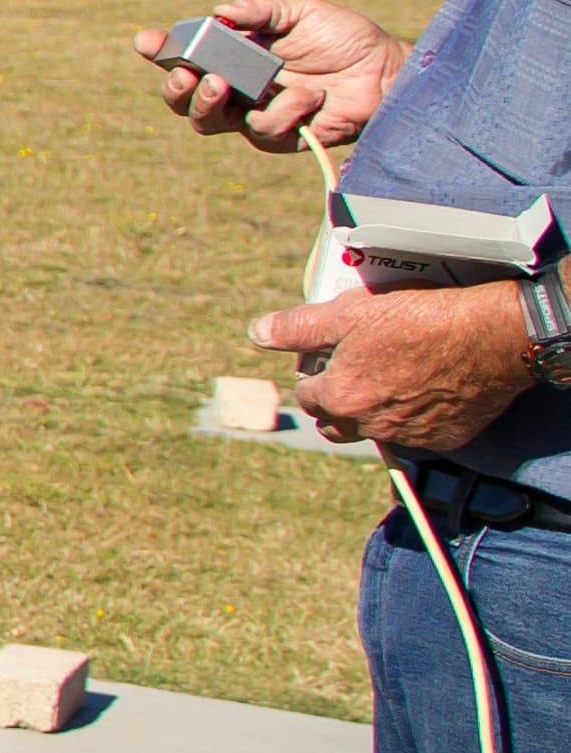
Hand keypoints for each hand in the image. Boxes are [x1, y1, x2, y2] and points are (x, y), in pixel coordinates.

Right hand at [134, 0, 405, 151]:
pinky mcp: (281, 137)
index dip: (160, 50)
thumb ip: (262, 8)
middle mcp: (236, 86)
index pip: (185, 54)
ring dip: (209, 104)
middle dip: (175, 89)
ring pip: (208, 123)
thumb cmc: (345, 38)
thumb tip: (221, 12)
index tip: (147, 41)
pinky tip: (311, 96)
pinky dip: (284, 110)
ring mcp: (254, 114)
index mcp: (233, 53)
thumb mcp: (302, 11)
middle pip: (183, 99)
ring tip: (223, 84)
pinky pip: (263, 130)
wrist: (387, 72)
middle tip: (189, 76)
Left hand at [254, 278, 537, 454]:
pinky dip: (414, 417)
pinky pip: (418, 434)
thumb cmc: (421, 320)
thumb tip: (259, 332)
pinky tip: (426, 389)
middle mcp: (370, 426)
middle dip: (336, 402)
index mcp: (340, 398)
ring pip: (375, 431)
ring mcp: (409, 436)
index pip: (306, 395)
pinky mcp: (444, 438)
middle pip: (335, 423)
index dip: (316, 373)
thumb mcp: (350, 313)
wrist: (493, 338)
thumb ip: (298, 327)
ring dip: (374, 412)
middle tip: (356, 371)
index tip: (330, 357)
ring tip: (391, 377)